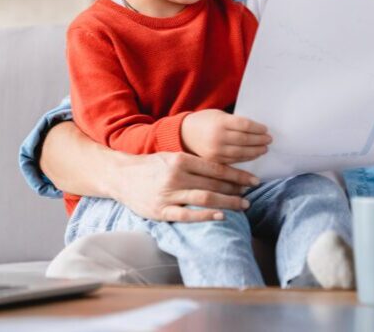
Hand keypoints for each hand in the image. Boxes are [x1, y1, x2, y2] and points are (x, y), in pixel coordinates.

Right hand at [115, 150, 261, 221]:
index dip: (237, 175)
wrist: (121, 176)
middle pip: (214, 184)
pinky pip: (187, 215)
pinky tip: (221, 216)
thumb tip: (223, 171)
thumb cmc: (151, 166)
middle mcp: (176, 176)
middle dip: (235, 190)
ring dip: (227, 202)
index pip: (216, 168)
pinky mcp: (161, 211)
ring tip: (242, 205)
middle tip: (250, 195)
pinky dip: (205, 216)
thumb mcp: (172, 157)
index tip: (252, 180)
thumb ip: (194, 163)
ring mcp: (168, 194)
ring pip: (204, 198)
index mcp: (181, 160)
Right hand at [180, 109, 270, 163]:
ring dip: (255, 151)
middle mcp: (217, 137)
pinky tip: (253, 155)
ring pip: (241, 153)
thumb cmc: (205, 121)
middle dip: (259, 140)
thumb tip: (257, 130)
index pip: (245, 125)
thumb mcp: (219, 115)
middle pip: (245, 140)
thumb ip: (235, 122)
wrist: (185, 133)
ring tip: (264, 148)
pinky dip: (246, 158)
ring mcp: (215, 150)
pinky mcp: (214, 161)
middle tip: (269, 140)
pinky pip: (234, 161)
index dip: (258, 128)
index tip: (266, 129)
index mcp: (220, 122)